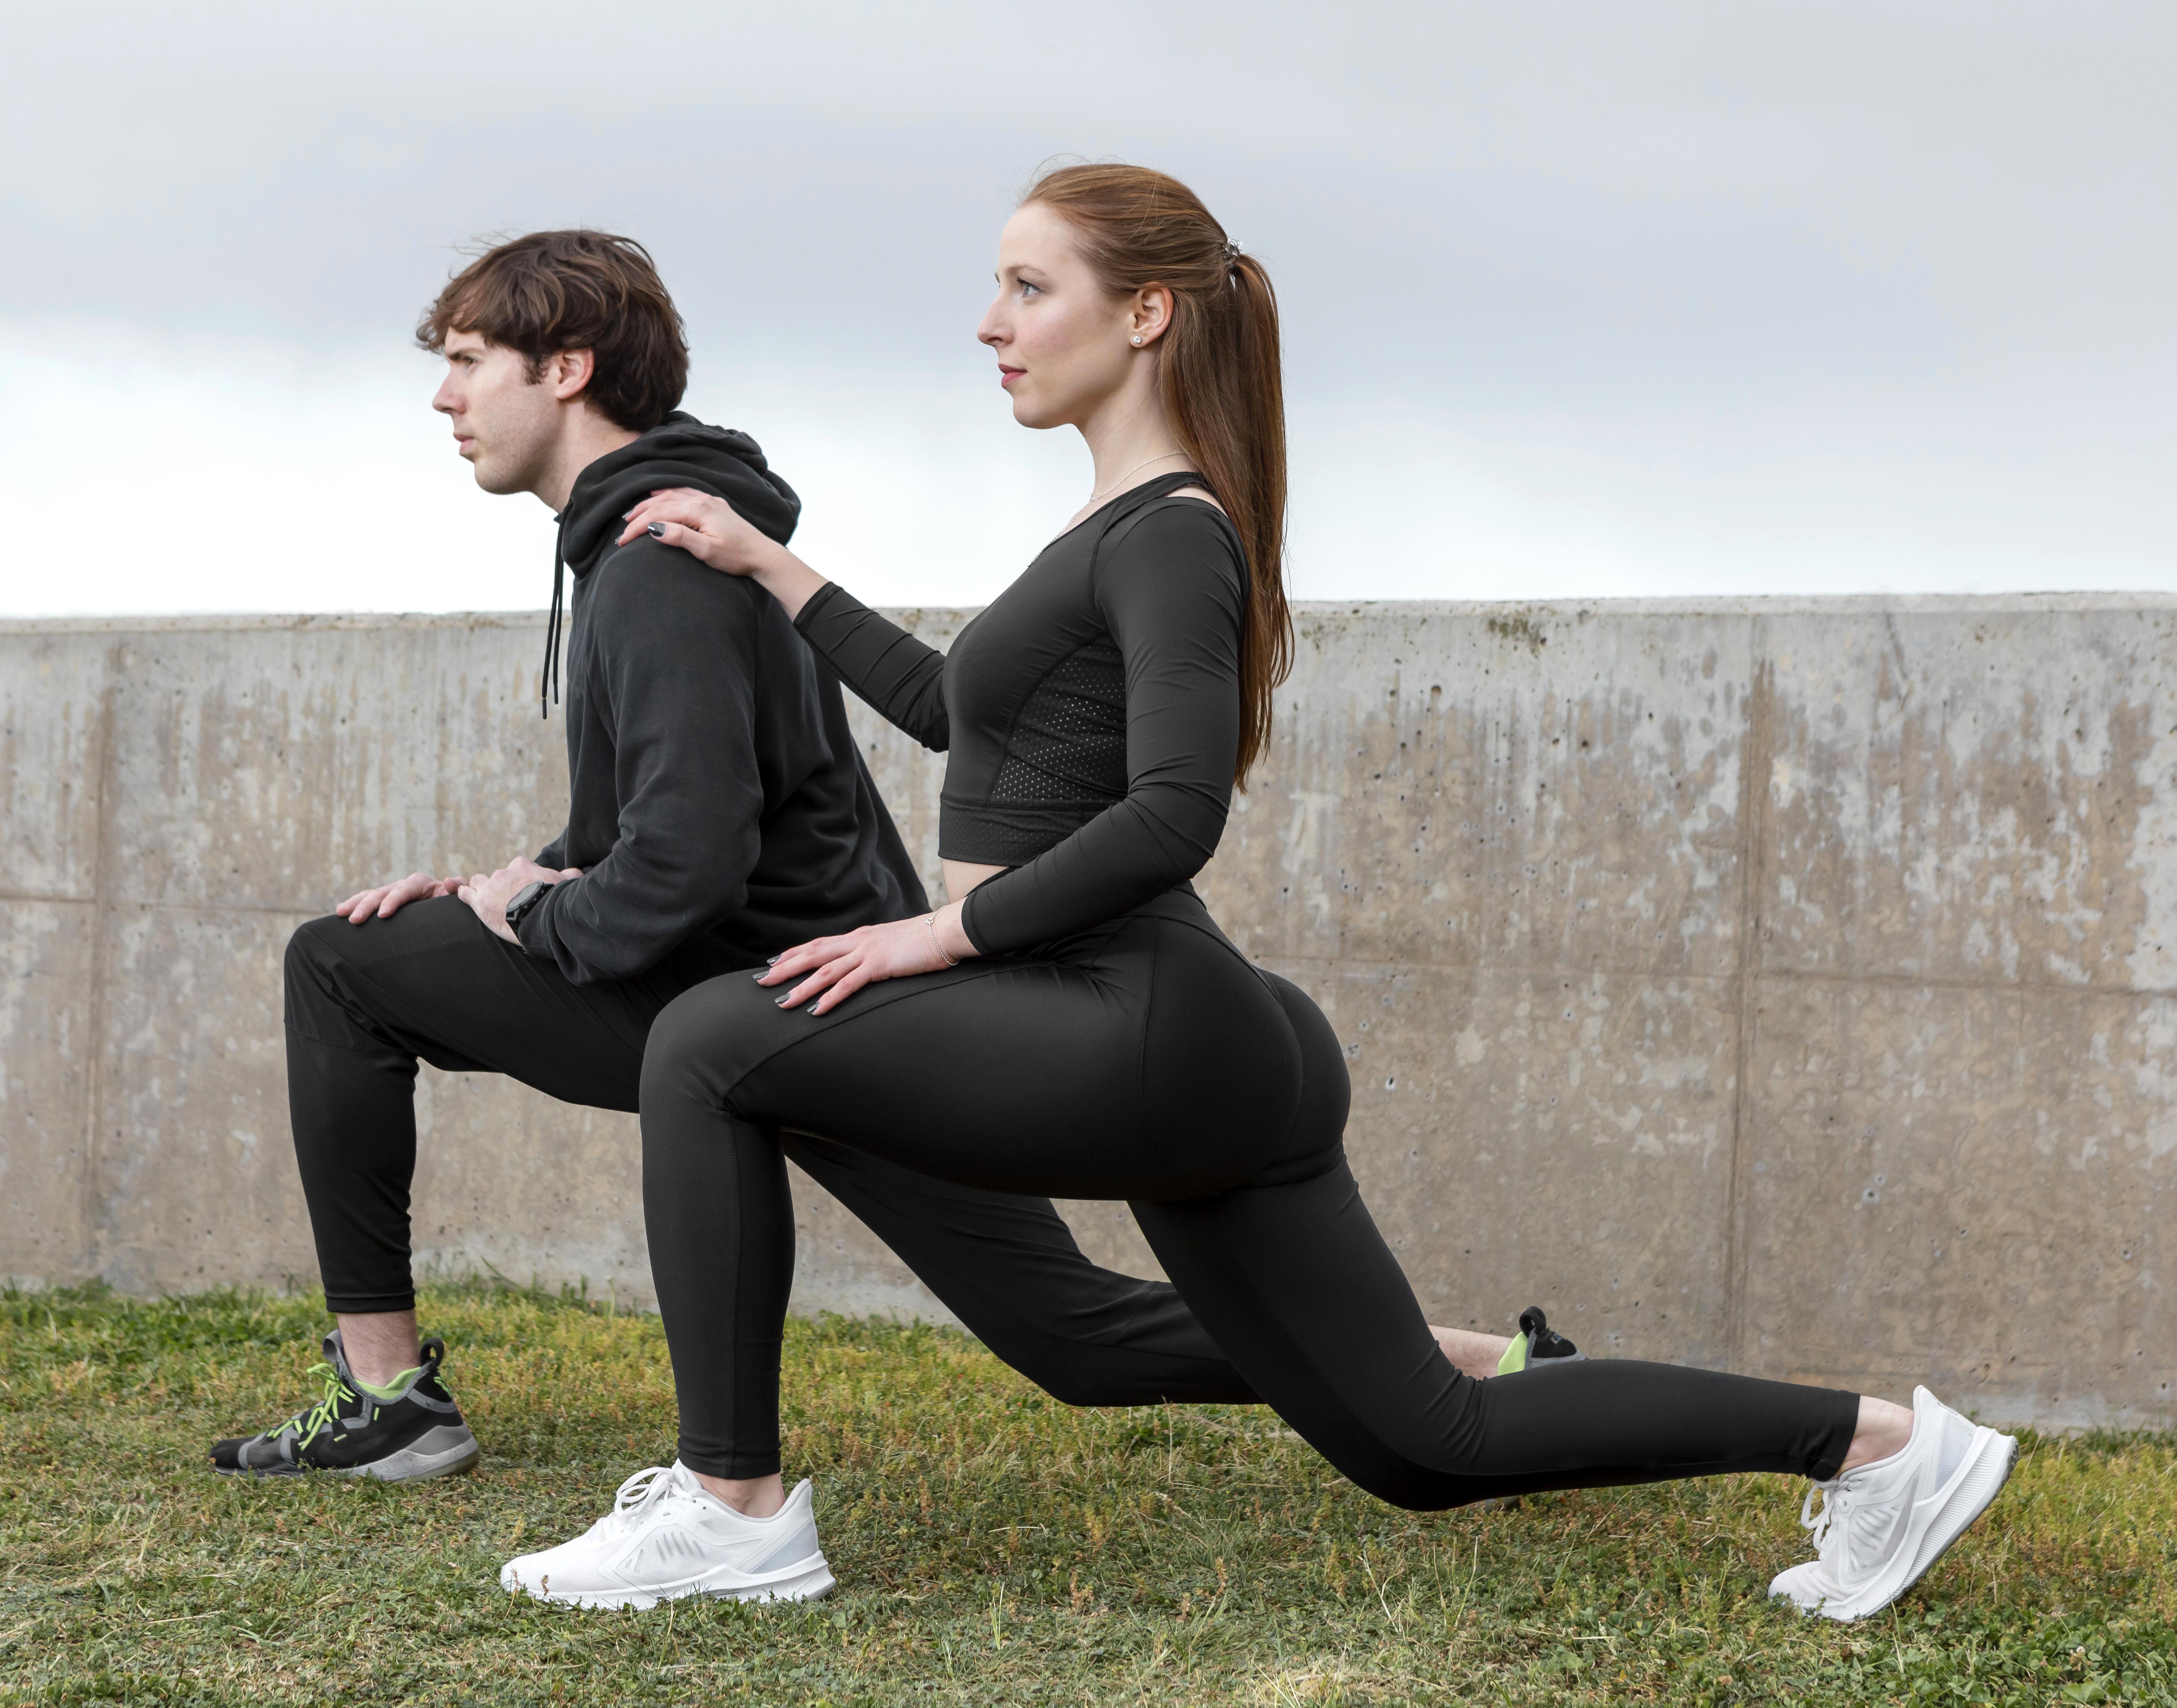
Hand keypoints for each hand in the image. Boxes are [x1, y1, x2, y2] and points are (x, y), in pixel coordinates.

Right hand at [336, 871, 462, 924]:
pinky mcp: (386, 902)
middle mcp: (403, 885)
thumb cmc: (453, 906)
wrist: (449, 911)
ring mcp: (392, 893)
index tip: (382, 915)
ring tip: (341, 913)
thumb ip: (458, 888)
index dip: (392, 901)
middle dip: (367, 905)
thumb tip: (448, 881)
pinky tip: (341, 913)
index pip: (403, 890)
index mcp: (419, 883)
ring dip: (356, 904)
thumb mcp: (458, 897)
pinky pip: (369, 901)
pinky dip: (356, 905)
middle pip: (382, 893)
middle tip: (355, 920)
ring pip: (371, 895)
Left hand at [457, 856, 581, 944]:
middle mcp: (504, 872)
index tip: (524, 893)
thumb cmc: (555, 899)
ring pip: (479, 883)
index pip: (515, 870)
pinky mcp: (479, 902)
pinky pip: (464, 893)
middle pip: (497, 877)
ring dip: (481, 891)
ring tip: (488, 903)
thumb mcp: (565, 883)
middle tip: (509, 903)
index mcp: (523, 866)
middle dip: (500, 888)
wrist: (542, 914)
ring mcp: (490, 886)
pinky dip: (462, 894)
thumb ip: (569, 875)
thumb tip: (577, 872)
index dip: (518, 882)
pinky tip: (465, 897)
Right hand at [617, 487, 830, 618]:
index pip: (658, 515)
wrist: (763, 555)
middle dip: (639, 516)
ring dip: (650, 503)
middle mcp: (702, 499)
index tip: (622, 541)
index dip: (637, 528)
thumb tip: (654, 529)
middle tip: (622, 530)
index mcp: (698, 509)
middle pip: (661, 503)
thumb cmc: (737, 557)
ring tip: (633, 514)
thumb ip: (680, 538)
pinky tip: (659, 494)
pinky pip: (683, 493)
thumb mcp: (707, 551)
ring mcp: (708, 500)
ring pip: (671, 496)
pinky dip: (667, 494)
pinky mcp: (713, 505)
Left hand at [758, 905, 976, 1014]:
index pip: (819, 944)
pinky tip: (816, 1009)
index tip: (774, 962)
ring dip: (801, 987)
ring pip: (825, 971)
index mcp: (860, 936)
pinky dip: (830, 997)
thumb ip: (874, 952)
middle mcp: (858, 941)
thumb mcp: (892, 945)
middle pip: (813, 954)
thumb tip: (864, 963)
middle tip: (762, 980)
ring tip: (782, 1002)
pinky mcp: (880, 965)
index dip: (795, 953)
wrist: (945, 931)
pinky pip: (849, 984)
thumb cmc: (923, 941)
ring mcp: (867, 952)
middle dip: (786, 968)